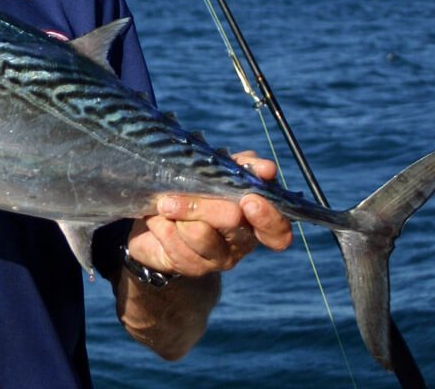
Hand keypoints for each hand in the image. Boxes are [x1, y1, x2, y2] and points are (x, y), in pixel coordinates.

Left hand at [127, 151, 292, 276]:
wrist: (160, 218)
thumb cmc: (198, 190)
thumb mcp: (220, 172)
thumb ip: (243, 166)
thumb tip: (265, 168)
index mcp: (256, 219)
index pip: (277, 231)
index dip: (269, 218)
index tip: (249, 201)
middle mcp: (242, 242)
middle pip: (233, 223)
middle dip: (203, 205)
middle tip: (174, 197)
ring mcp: (217, 259)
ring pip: (200, 235)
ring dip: (177, 215)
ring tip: (163, 204)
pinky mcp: (192, 268)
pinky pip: (176, 247)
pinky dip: (161, 227)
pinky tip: (156, 219)